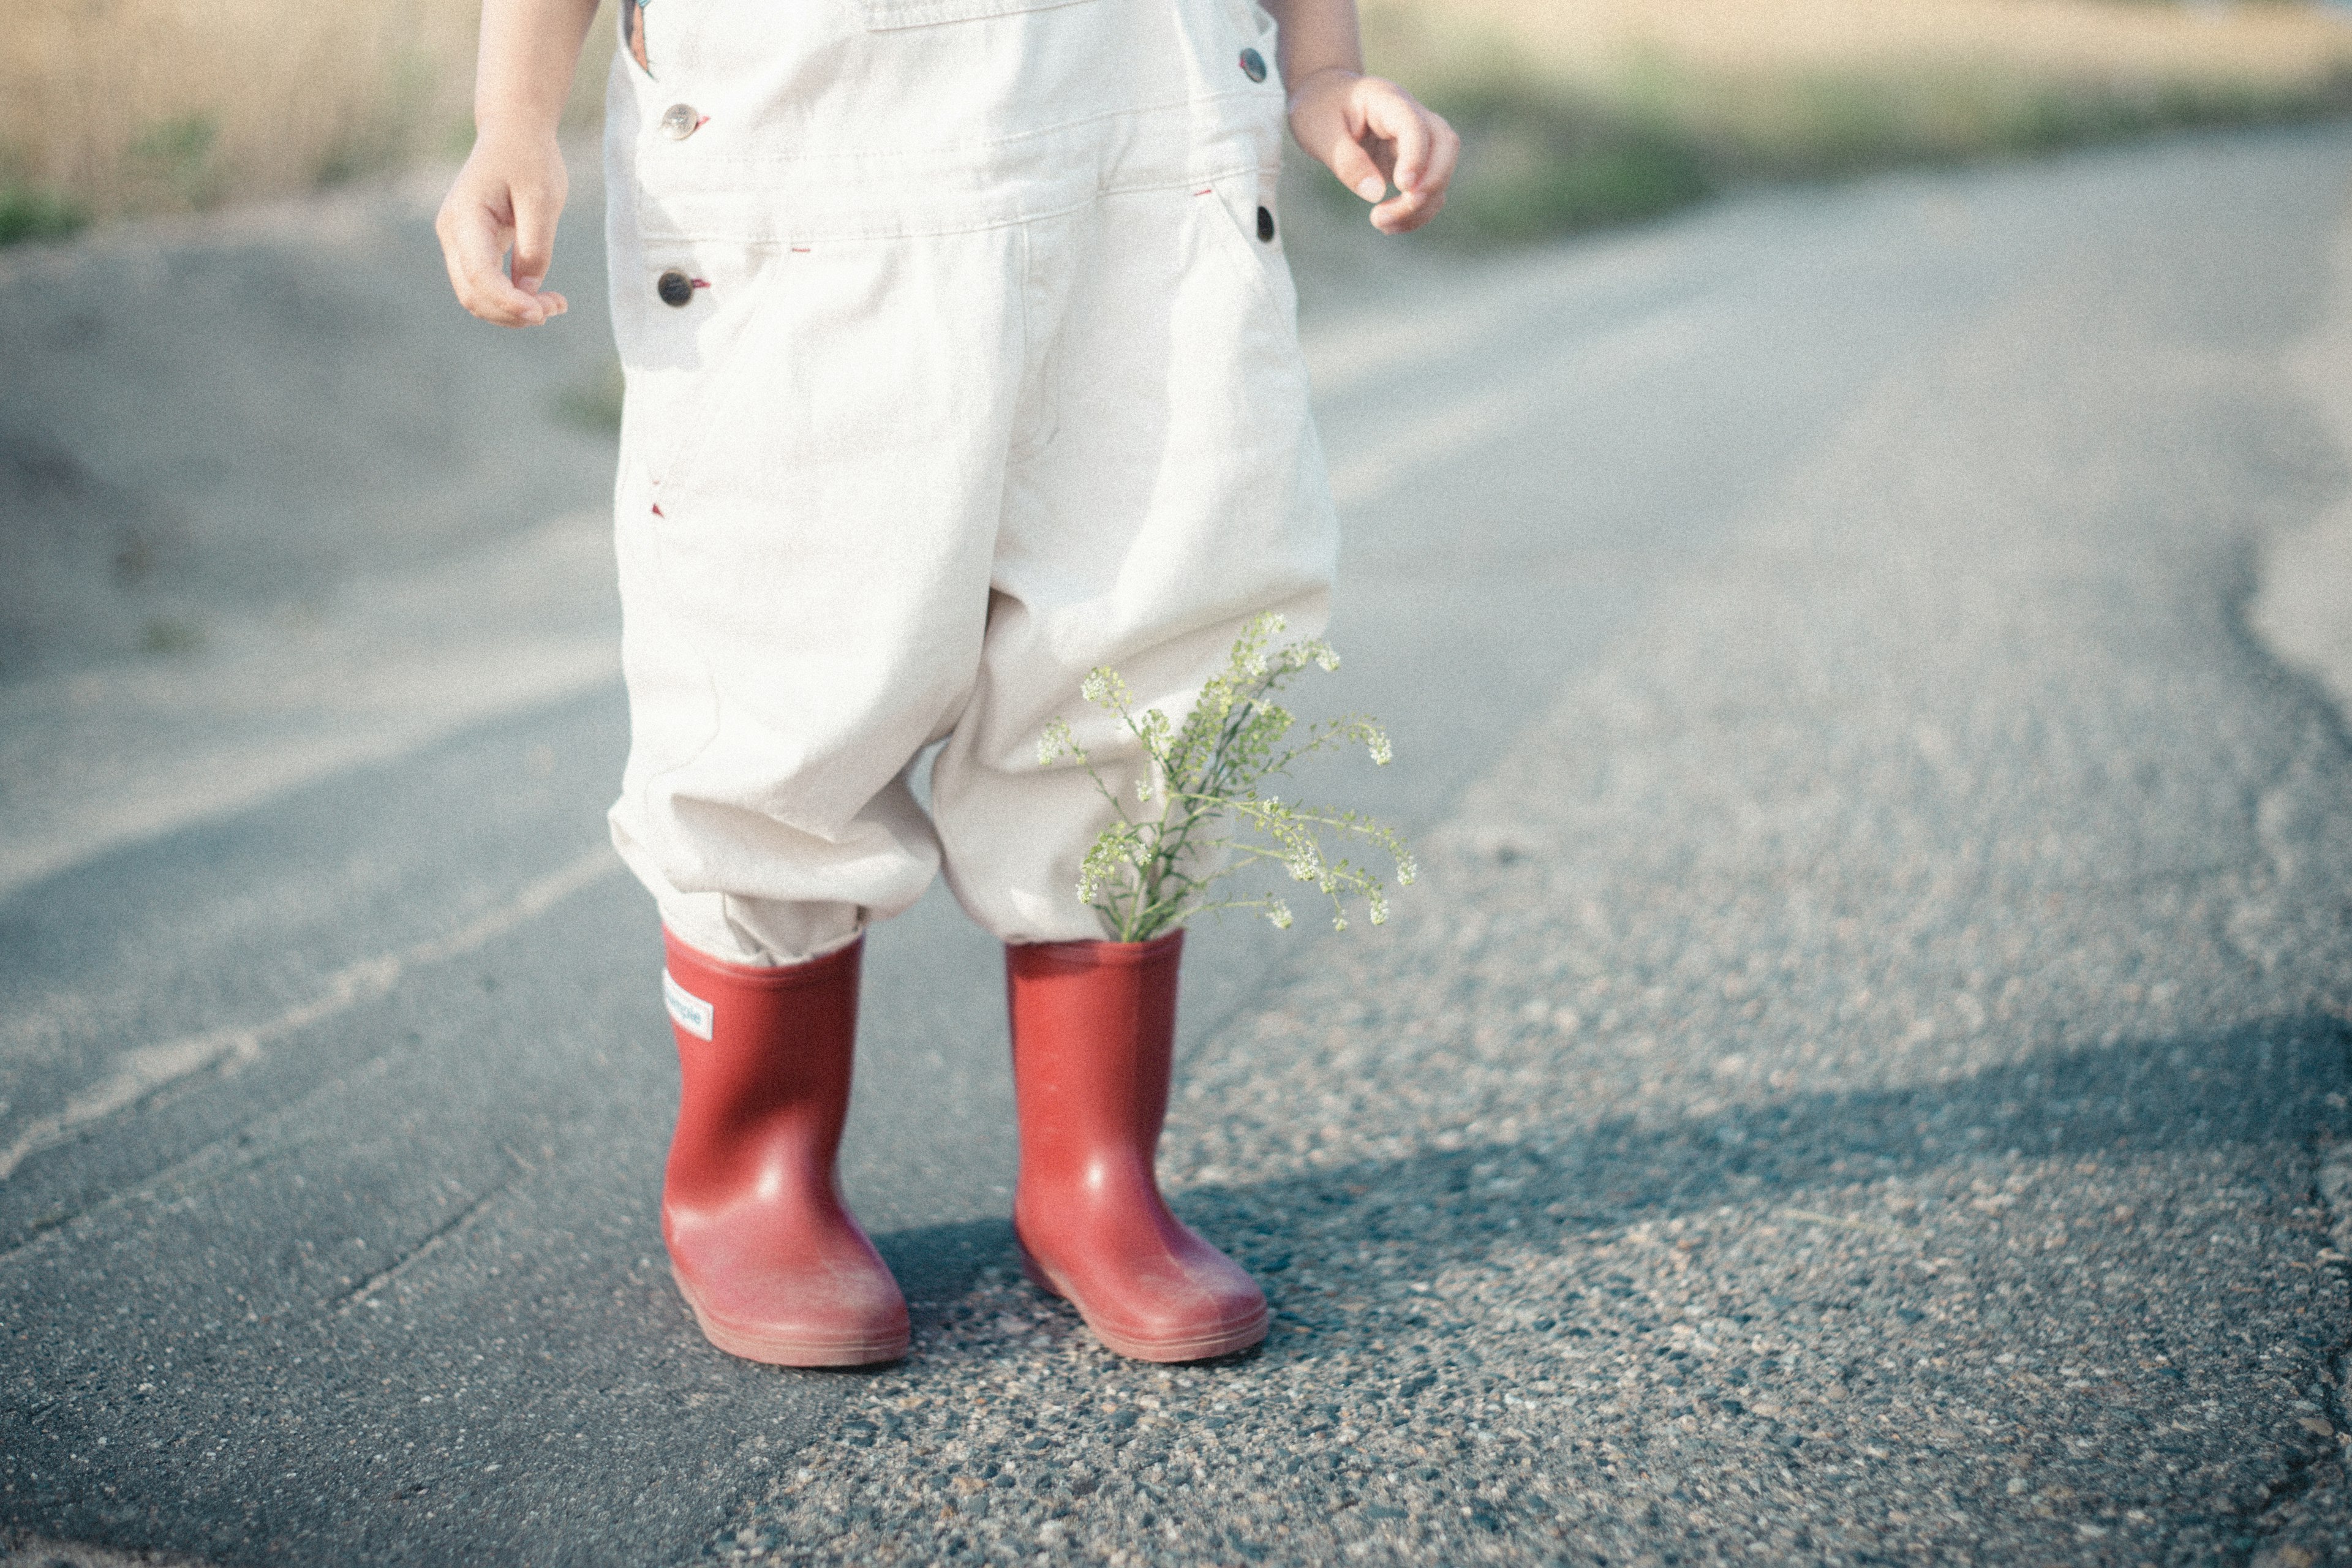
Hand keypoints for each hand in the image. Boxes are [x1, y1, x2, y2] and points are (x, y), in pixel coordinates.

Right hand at [435, 129, 570, 326]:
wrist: (513, 131)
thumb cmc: (530, 158)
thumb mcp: (543, 199)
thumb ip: (535, 247)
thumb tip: (529, 294)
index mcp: (465, 217)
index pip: (480, 276)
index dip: (508, 303)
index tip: (542, 314)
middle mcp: (452, 232)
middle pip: (473, 295)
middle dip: (513, 313)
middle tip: (557, 308)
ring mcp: (458, 241)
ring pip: (477, 296)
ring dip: (513, 310)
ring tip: (556, 305)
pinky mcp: (472, 247)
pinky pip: (486, 285)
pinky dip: (512, 299)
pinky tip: (543, 298)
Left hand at [1288, 68, 1459, 234]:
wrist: (1325, 96)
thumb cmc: (1320, 109)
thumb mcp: (1319, 132)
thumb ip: (1346, 161)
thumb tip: (1376, 194)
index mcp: (1387, 101)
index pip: (1415, 126)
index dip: (1415, 157)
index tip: (1402, 187)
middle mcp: (1412, 115)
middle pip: (1446, 145)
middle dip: (1430, 184)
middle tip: (1390, 212)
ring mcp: (1418, 137)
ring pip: (1443, 169)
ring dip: (1422, 205)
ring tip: (1381, 223)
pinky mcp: (1415, 160)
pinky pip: (1431, 187)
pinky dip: (1417, 211)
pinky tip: (1389, 224)